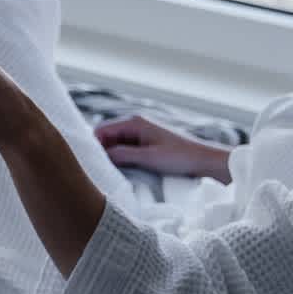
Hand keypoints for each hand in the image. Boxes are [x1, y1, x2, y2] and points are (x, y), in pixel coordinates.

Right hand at [92, 114, 232, 180]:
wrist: (204, 161)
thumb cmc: (179, 157)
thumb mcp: (148, 157)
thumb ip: (122, 155)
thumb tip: (100, 155)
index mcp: (134, 122)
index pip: (102, 129)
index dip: (93, 143)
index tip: (88, 160)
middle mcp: (136, 125)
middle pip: (108, 136)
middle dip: (102, 150)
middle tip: (97, 168)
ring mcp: (142, 134)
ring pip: (116, 144)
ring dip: (112, 155)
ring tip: (108, 171)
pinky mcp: (147, 144)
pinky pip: (126, 149)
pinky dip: (122, 158)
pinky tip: (121, 169)